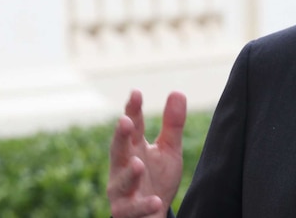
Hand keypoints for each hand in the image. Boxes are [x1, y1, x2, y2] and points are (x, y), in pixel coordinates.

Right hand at [107, 90, 186, 217]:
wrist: (152, 214)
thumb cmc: (157, 179)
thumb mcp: (169, 150)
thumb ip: (173, 125)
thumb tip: (177, 91)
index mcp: (133, 149)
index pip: (133, 127)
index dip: (133, 110)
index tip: (136, 93)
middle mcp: (122, 168)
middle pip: (118, 150)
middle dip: (120, 136)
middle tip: (125, 121)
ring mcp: (122, 191)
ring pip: (121, 182)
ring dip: (128, 173)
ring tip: (137, 163)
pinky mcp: (127, 212)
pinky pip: (133, 210)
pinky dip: (143, 205)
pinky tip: (155, 201)